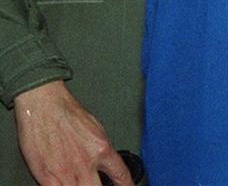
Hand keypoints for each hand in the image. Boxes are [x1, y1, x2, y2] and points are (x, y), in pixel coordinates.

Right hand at [14, 81, 131, 185]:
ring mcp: (67, 172)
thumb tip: (103, 164)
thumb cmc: (67, 113)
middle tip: (99, 185)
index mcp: (102, 149)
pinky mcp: (47, 177)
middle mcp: (86, 163)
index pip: (120, 174)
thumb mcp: (95, 130)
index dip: (126, 185)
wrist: (44, 106)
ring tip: (80, 183)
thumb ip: (100, 149)